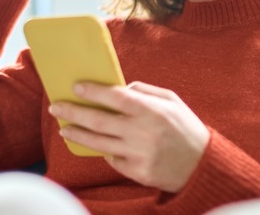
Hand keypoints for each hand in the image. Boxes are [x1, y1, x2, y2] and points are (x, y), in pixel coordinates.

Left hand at [49, 82, 209, 192]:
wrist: (202, 165)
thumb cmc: (186, 128)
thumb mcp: (172, 101)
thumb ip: (146, 91)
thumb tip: (120, 87)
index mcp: (151, 110)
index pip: (115, 97)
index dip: (93, 91)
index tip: (76, 86)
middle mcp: (142, 132)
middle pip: (98, 120)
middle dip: (73, 112)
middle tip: (56, 107)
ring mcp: (138, 154)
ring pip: (98, 143)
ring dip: (77, 134)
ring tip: (63, 128)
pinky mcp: (136, 172)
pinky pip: (112, 159)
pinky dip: (104, 151)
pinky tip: (97, 145)